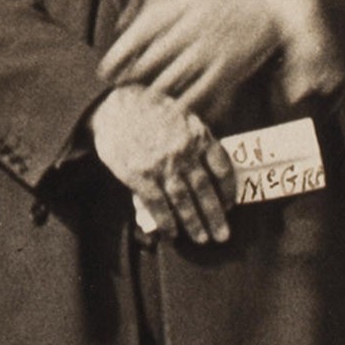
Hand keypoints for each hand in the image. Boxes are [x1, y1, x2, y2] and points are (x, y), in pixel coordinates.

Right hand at [89, 82, 233, 243]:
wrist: (114, 105)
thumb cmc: (149, 108)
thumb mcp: (181, 113)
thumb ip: (196, 138)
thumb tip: (208, 168)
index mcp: (199, 135)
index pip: (222, 168)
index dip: (228, 190)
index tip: (230, 205)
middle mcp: (184, 152)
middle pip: (206, 190)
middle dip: (215, 216)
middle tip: (223, 236)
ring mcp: (163, 165)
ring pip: (184, 201)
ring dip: (194, 223)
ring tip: (202, 239)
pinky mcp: (141, 176)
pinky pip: (158, 204)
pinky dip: (167, 221)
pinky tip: (172, 233)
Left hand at [101, 0, 303, 114]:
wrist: (275, 0)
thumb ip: (158, 2)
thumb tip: (124, 21)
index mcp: (185, 3)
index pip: (143, 29)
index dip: (120, 52)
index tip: (105, 69)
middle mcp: (196, 27)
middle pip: (153, 57)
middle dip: (131, 75)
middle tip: (118, 87)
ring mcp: (212, 49)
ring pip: (172, 77)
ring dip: (152, 91)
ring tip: (139, 100)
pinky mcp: (229, 68)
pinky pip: (200, 91)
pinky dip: (184, 103)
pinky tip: (172, 108)